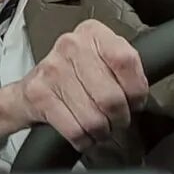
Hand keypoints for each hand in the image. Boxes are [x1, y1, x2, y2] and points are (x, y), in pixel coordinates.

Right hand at [3, 19, 148, 151]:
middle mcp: (70, 46)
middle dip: (119, 118)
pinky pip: (75, 130)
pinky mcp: (38, 94)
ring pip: (94, 118)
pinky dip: (84, 140)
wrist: (31, 90)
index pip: (125, 61)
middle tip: (117, 119)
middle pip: (111, 97)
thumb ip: (125, 68)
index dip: (136, 90)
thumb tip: (142, 96)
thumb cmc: (75, 77)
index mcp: (92, 33)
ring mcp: (52, 70)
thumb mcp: (103, 60)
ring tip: (99, 127)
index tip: (135, 101)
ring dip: (102, 131)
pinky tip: (83, 134)